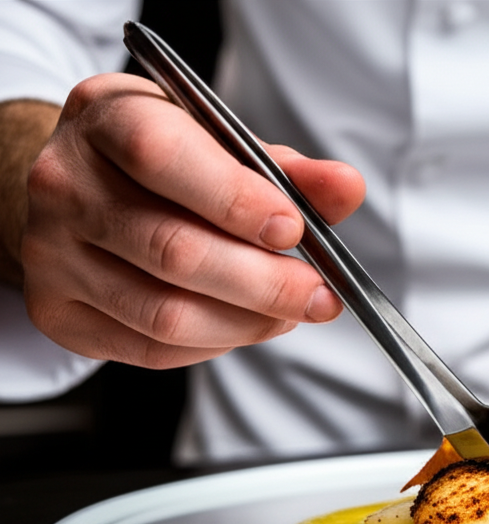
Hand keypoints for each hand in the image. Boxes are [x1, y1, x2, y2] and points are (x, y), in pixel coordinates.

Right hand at [21, 73, 364, 367]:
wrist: (83, 189)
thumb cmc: (162, 162)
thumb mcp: (220, 143)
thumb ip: (286, 170)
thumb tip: (345, 188)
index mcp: (106, 119)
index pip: (162, 156)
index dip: (236, 200)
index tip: (294, 229)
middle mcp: (65, 183)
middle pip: (172, 250)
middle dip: (264, 282)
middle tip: (318, 295)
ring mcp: (52, 253)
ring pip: (164, 312)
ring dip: (247, 322)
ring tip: (291, 312)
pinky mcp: (58, 312)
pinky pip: (151, 348)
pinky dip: (215, 343)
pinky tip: (244, 323)